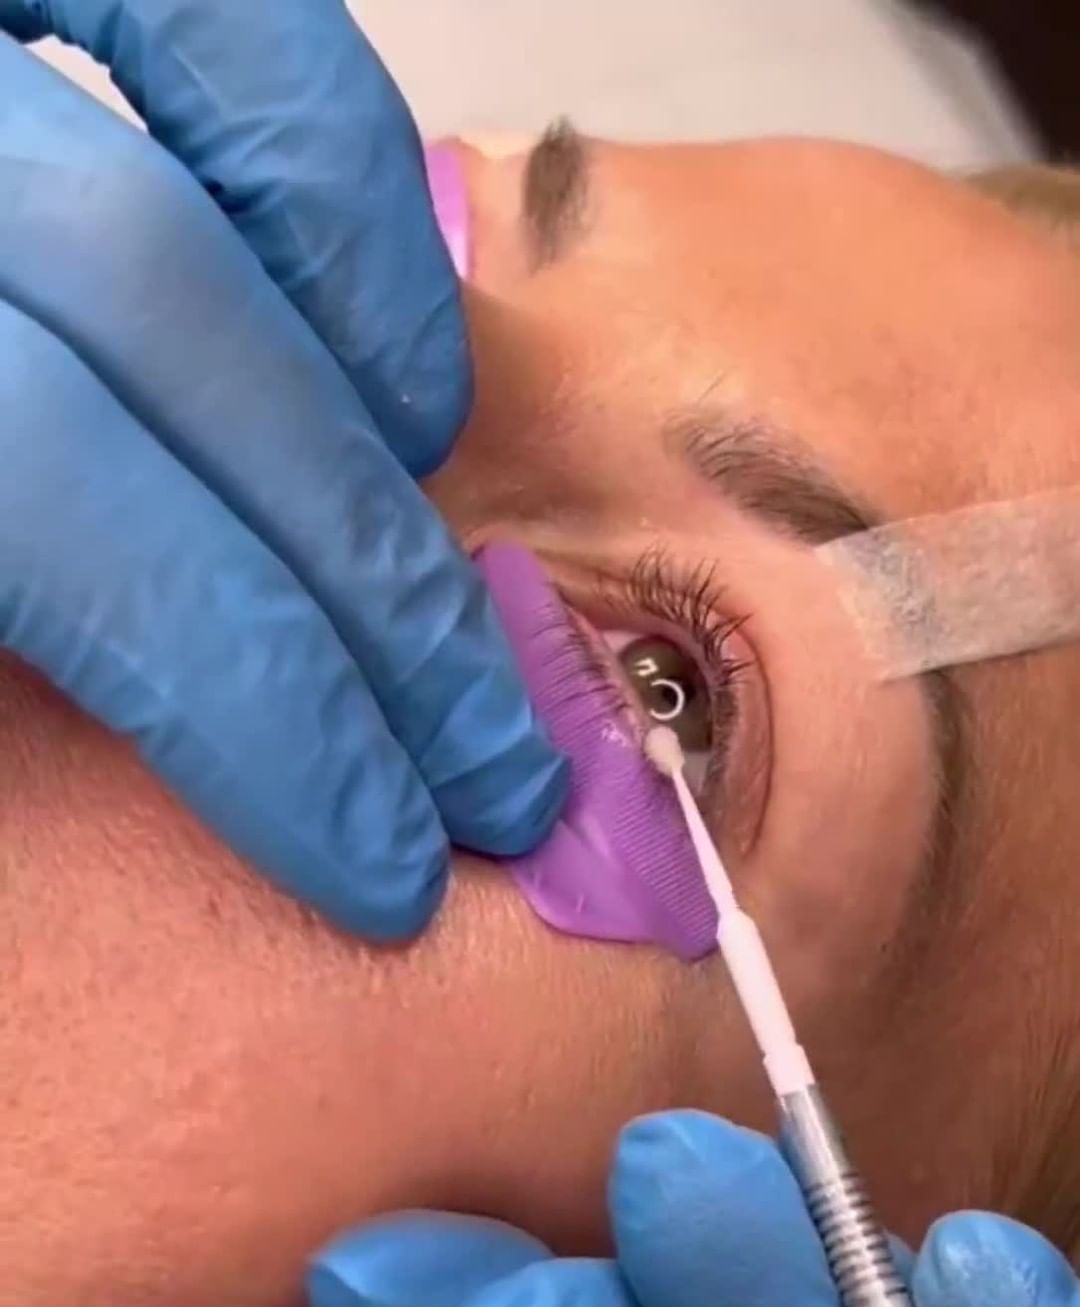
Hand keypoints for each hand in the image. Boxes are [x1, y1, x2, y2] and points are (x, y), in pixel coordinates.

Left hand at [0, 0, 563, 935]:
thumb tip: (105, 766)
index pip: (38, 480)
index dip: (238, 681)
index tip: (371, 855)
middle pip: (163, 340)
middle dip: (359, 586)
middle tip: (487, 768)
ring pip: (211, 208)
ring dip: (369, 427)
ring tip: (440, 590)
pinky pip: (220, 36)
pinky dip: (342, 192)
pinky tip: (393, 361)